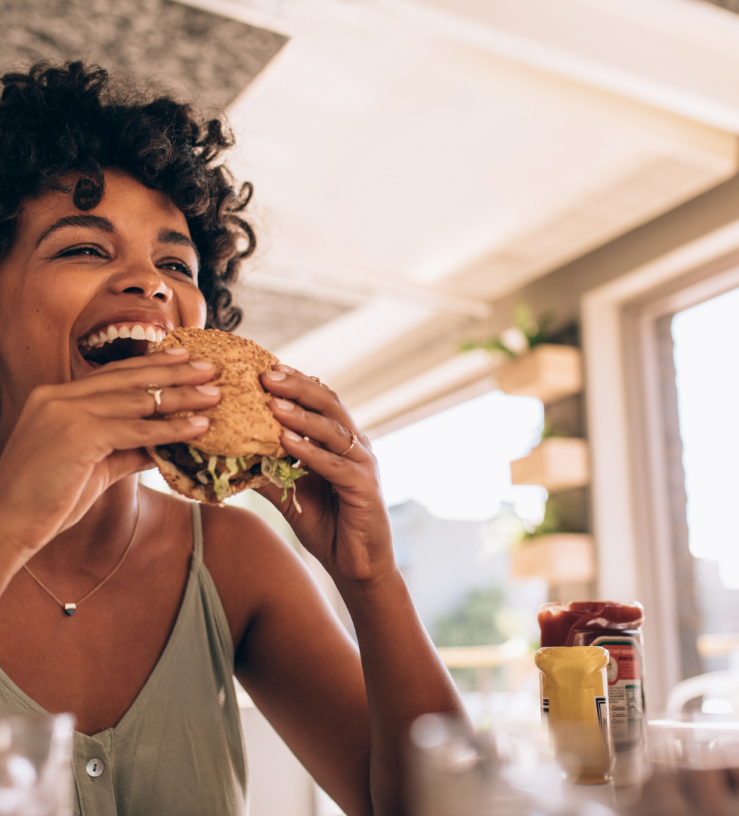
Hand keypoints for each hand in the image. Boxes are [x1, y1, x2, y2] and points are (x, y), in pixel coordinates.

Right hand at [0, 349, 219, 569]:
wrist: (6, 524)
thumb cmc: (47, 499)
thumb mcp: (94, 466)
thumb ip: (127, 449)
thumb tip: (165, 443)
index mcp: (57, 397)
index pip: (113, 374)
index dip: (151, 364)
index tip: (183, 357)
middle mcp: (60, 397)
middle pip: (130, 378)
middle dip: (174, 371)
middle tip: (209, 367)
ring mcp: (66, 412)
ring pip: (138, 399)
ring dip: (181, 397)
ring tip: (214, 395)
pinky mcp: (78, 435)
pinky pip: (136, 429)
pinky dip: (171, 428)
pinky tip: (198, 427)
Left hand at [259, 365, 394, 583]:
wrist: (356, 566)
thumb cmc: (327, 525)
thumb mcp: (290, 493)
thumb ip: (269, 470)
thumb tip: (231, 454)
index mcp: (341, 440)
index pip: (320, 400)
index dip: (295, 382)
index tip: (264, 368)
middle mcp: (356, 445)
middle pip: (329, 404)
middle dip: (297, 387)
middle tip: (266, 373)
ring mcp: (363, 464)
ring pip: (332, 430)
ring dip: (301, 414)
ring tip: (273, 402)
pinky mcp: (364, 487)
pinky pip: (335, 464)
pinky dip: (310, 451)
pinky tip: (286, 441)